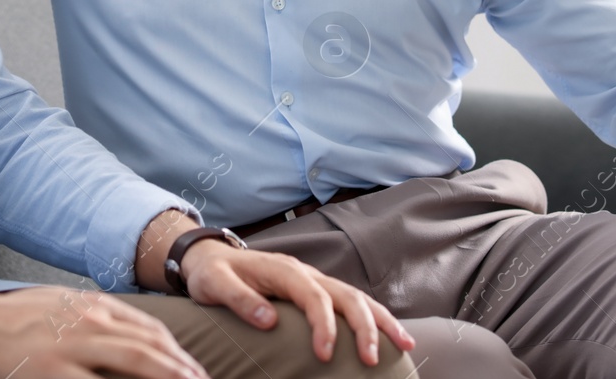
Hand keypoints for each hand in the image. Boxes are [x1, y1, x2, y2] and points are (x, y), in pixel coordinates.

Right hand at [0, 253, 205, 378]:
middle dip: (183, 370)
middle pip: (150, 349)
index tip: (196, 371)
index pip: (149, 331)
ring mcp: (72, 349)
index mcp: (93, 308)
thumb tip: (134, 333)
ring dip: (167, 377)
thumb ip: (99, 316)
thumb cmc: (14, 317)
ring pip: (134, 364)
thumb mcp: (62, 304)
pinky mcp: (51, 374)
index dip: (177, 354)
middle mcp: (90, 324)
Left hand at [179, 240, 413, 366]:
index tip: (325, 355)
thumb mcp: (215, 285)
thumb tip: (270, 322)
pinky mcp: (315, 289)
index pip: (313, 296)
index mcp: (283, 270)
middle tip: (371, 360)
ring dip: (381, 319)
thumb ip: (240, 300)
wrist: (210, 256)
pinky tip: (388, 334)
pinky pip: (350, 301)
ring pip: (356, 296)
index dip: (324, 325)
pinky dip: (373, 316)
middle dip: (365, 326)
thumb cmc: (213, 273)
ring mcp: (313, 279)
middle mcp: (305, 272)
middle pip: (346, 294)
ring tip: (405, 344)